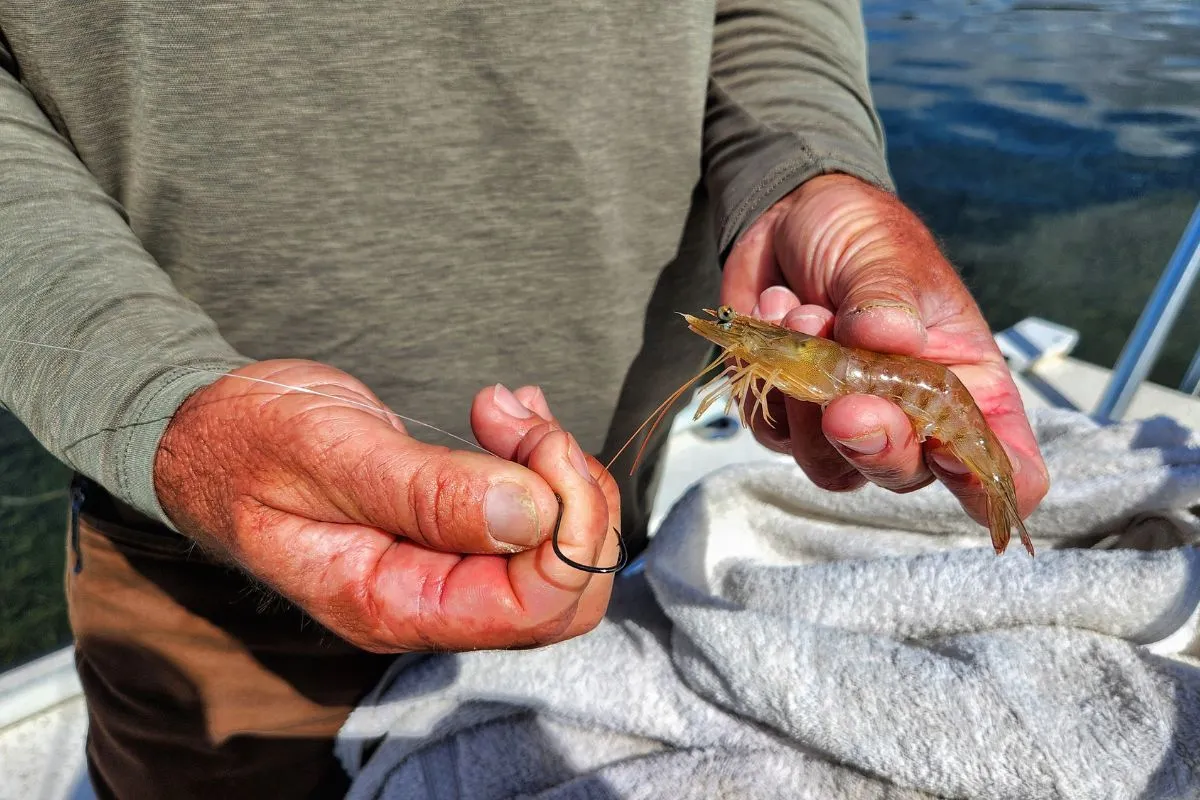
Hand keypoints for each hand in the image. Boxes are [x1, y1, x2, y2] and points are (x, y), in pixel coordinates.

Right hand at [152, 359, 620, 651]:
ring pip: (562, 558)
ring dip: (561, 476)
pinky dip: (546, 465)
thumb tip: (532, 514)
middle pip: (566, 597)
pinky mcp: (458, 536)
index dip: (568, 527)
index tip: (536, 439)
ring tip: (507, 407)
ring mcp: (447, 573)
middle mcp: (430, 604)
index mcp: (391, 604)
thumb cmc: (244, 445)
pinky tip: (509, 414)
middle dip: (576, 502)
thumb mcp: (323, 456)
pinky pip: (538, 521)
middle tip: (524, 421)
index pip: (533, 607)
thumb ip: (426, 493)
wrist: (209, 434)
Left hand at [721, 174, 1048, 524]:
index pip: (1004, 470)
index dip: (984, 485)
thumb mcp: (887, 253)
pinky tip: (778, 311)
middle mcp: (913, 419)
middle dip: (874, 444)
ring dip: (808, 402)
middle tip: (845, 404)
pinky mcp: (786, 418)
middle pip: (904, 476)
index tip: (948, 453)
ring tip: (806, 314)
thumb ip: (888, 296)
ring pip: (829, 467)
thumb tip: (889, 337)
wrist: (787, 220)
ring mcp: (846, 425)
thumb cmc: (863, 238)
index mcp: (969, 386)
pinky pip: (771, 432)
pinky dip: (768, 375)